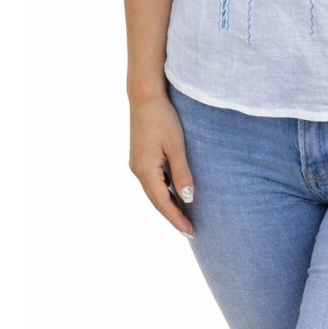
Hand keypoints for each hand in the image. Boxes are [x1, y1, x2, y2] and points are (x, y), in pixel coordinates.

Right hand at [128, 92, 195, 236]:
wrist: (145, 96)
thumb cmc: (163, 118)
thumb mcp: (176, 145)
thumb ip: (182, 172)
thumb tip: (188, 199)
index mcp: (145, 170)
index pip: (162, 203)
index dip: (176, 218)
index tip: (190, 232)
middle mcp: (137, 170)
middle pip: (156, 200)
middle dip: (173, 215)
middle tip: (190, 230)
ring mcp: (137, 163)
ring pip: (154, 190)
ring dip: (168, 203)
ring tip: (185, 216)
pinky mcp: (140, 156)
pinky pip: (153, 180)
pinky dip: (164, 190)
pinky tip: (175, 192)